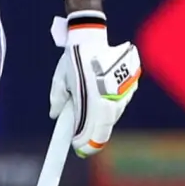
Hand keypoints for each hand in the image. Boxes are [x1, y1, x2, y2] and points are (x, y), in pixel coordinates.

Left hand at [48, 12, 141, 157]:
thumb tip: (54, 116)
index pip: (89, 129)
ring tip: (89, 130)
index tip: (77, 149)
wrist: (91, 36)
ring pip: (113, 117)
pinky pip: (120, 105)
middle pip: (104, 128)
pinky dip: (110, 111)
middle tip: (84, 147)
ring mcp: (121, 91)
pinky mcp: (130, 85)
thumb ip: (58, 99)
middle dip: (94, 139)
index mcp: (89, 97)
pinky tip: (101, 112)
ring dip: (102, 125)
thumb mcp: (59, 79)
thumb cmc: (72, 58)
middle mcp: (108, 96)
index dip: (84, 142)